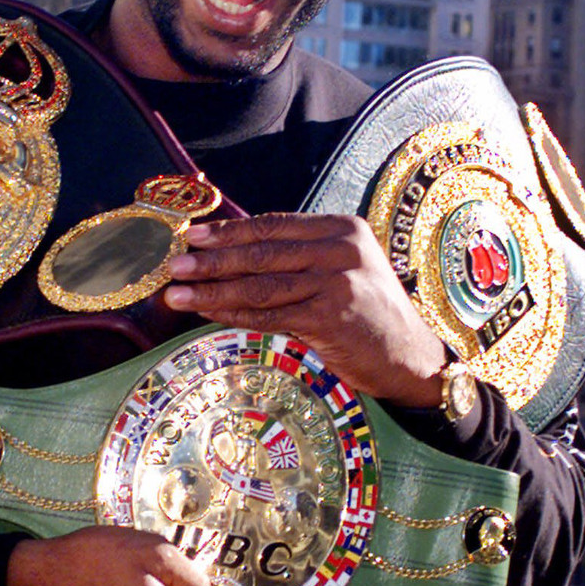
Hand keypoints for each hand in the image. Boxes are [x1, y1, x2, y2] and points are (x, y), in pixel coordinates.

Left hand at [165, 213, 446, 407]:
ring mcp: (337, 283)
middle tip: (174, 264)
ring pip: (261, 284)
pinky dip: (234, 314)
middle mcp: (341, 250)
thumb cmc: (369, 316)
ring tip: (177, 294)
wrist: (411, 359)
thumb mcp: (344, 271)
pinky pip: (269, 315)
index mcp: (342, 229)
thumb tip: (236, 252)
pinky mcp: (330, 318)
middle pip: (262, 253)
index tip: (192, 235)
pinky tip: (208, 314)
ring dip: (212, 289)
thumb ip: (302, 257)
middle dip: (211, 259)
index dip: (229, 230)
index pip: (274, 226)